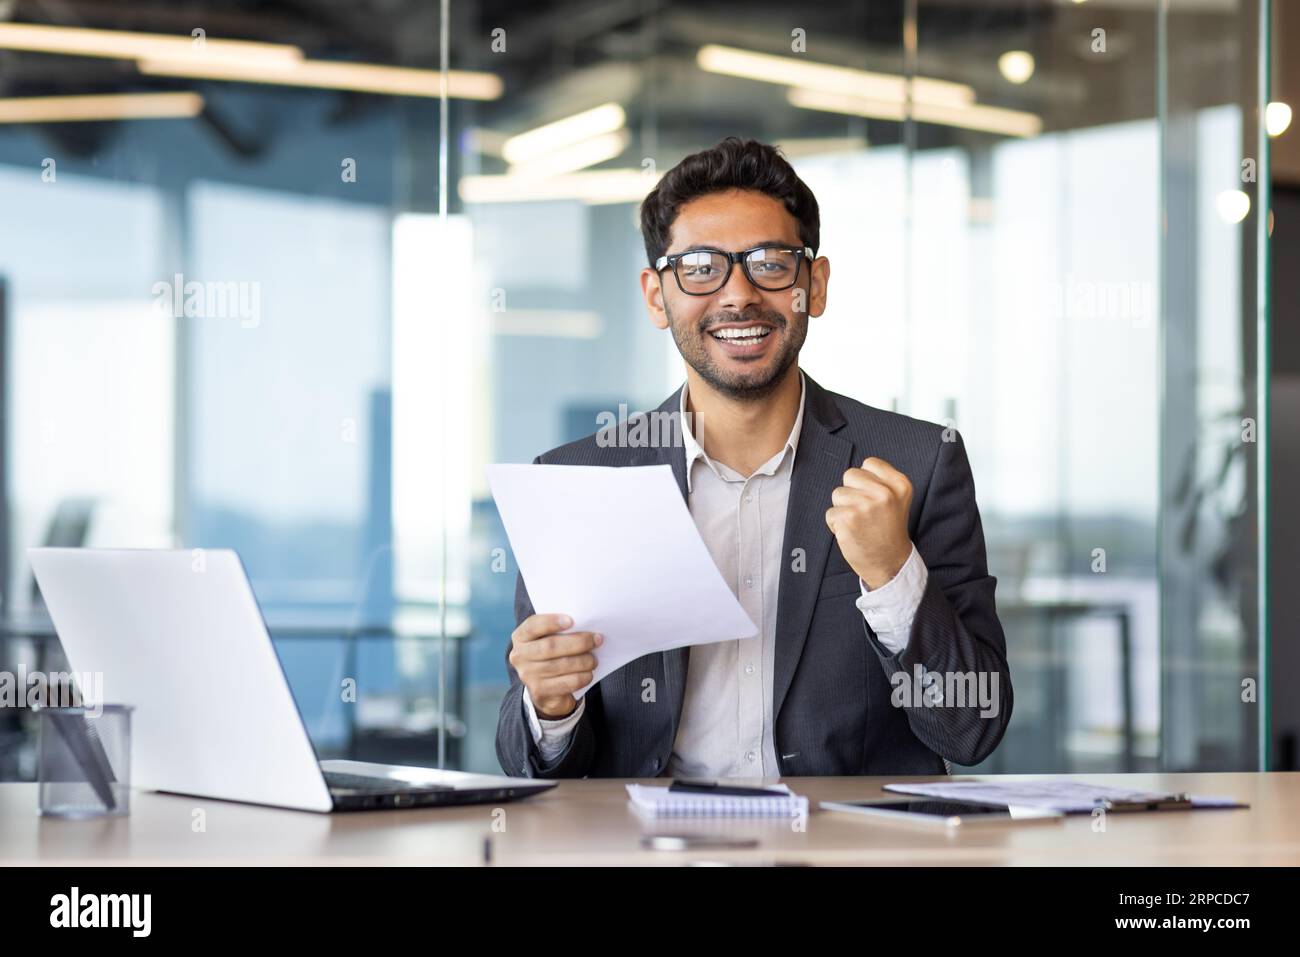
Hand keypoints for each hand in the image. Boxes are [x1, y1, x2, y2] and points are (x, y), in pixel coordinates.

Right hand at [508, 613, 601, 718]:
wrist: (544, 689)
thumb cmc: (551, 655)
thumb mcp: (547, 640)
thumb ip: (559, 631)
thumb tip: (586, 626)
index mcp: (521, 637)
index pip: (533, 625)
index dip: (551, 622)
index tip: (572, 621)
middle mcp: (519, 656)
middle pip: (550, 646)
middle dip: (578, 642)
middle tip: (596, 640)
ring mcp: (527, 675)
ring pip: (561, 665)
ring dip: (583, 661)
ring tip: (594, 659)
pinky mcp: (539, 691)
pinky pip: (566, 683)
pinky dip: (582, 677)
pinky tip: (589, 674)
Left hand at [825, 456, 913, 589]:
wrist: (890, 563)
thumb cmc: (889, 530)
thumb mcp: (897, 499)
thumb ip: (881, 481)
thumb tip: (856, 471)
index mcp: (899, 484)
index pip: (869, 463)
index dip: (866, 480)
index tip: (873, 496)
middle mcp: (884, 493)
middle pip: (850, 475)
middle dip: (852, 492)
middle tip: (866, 512)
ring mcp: (865, 505)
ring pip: (838, 494)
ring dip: (843, 509)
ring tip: (860, 523)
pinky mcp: (848, 519)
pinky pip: (830, 513)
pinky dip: (836, 524)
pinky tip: (852, 532)